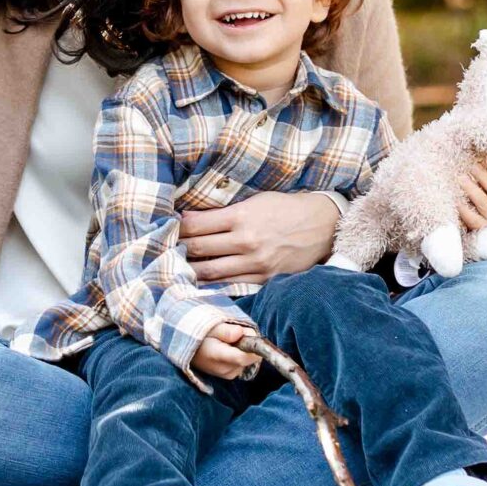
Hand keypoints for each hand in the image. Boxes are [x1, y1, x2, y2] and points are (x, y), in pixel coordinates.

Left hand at [179, 191, 340, 286]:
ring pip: (211, 272)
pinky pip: (231, 285)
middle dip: (179, 249)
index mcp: (241, 216)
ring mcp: (256, 262)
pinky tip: (201, 282)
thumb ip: (226, 212)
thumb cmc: (285, 208)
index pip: (197, 225)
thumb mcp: (255, 201)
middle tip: (165, 250)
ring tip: (176, 269)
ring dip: (190, 270)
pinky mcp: (265, 278)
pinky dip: (213, 284)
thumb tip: (193, 218)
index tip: (168, 228)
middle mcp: (246, 241)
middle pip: (199, 249)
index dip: (178, 227)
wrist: (322, 225)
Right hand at [190, 318, 258, 380]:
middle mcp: (223, 369)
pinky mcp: (228, 376)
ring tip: (229, 341)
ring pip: (248, 362)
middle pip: (249, 359)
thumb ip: (227, 330)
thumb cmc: (200, 334)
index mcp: (216, 356)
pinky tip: (229, 349)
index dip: (253, 347)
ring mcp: (226, 374)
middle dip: (249, 345)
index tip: (253, 335)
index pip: (243, 357)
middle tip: (237, 333)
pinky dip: (240, 355)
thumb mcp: (211, 326)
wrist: (187, 348)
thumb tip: (241, 333)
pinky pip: (243, 365)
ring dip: (244, 350)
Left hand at [457, 160, 486, 230]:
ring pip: (484, 203)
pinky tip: (456, 199)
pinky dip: (463, 208)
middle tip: (472, 167)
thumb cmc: (485, 202)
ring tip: (461, 178)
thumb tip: (482, 156)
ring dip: (472, 189)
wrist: (480, 231)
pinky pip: (472, 218)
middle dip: (484, 177)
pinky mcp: (483, 230)